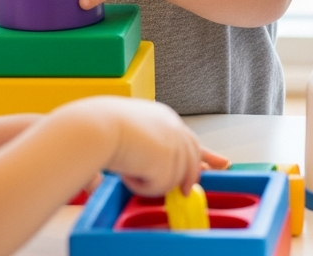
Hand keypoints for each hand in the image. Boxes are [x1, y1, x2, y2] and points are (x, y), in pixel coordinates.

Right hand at [59, 97, 205, 196]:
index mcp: (163, 118)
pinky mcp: (169, 159)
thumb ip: (135, 153)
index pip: (190, 139)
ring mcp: (174, 143)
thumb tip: (117, 177)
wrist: (92, 127)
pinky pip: (160, 187)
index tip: (220, 165)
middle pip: (193, 158)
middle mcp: (174, 127)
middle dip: (192, 177)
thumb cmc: (95, 130)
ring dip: (148, 181)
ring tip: (126, 169)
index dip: (205, 155)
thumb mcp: (122, 136)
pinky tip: (127, 173)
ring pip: (173, 178)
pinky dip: (141, 187)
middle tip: (184, 193)